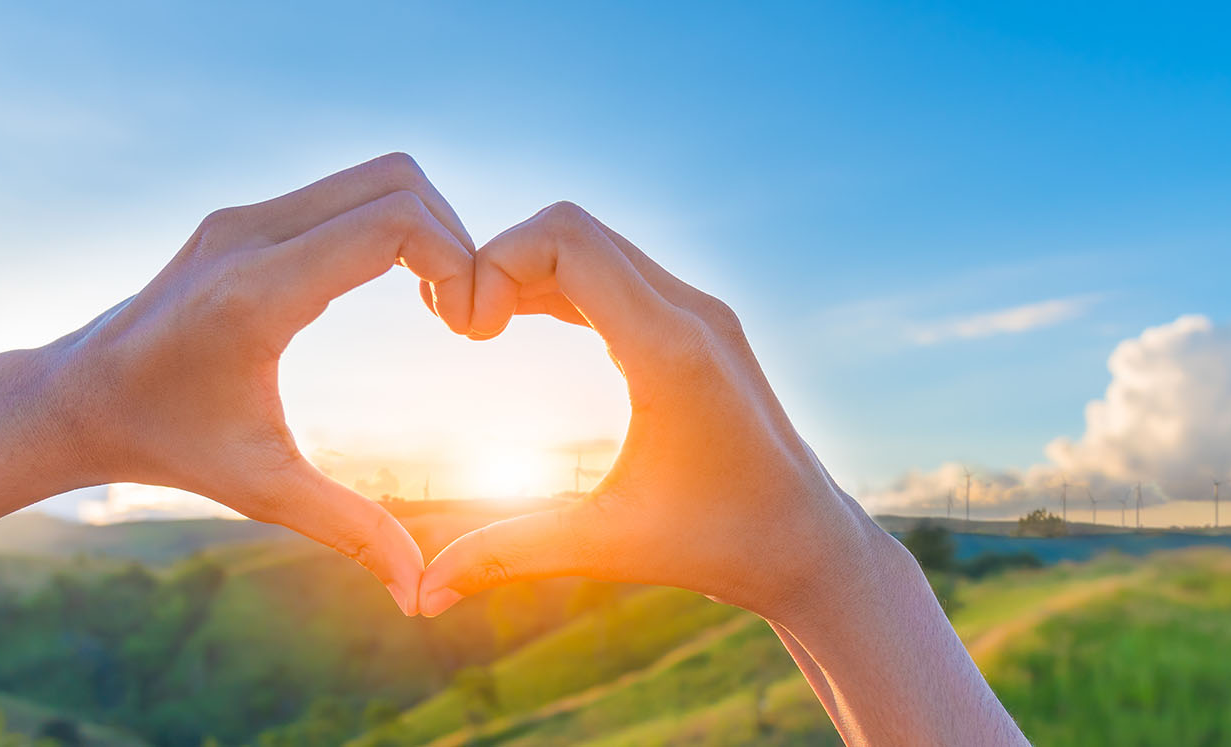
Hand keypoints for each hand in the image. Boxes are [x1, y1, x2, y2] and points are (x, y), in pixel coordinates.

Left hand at [39, 153, 474, 614]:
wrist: (77, 399)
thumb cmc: (169, 447)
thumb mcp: (265, 491)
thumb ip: (351, 532)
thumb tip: (419, 595)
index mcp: (259, 295)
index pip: (393, 223)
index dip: (456, 260)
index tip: (465, 326)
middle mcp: (250, 237)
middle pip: (397, 181)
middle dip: (454, 237)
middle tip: (461, 311)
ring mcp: (244, 218)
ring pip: (376, 177)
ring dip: (425, 228)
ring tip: (437, 300)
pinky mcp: (242, 218)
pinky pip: (344, 193)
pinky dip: (390, 226)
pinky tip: (399, 286)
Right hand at [415, 201, 896, 620]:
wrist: (808, 545)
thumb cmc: (719, 548)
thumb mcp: (606, 547)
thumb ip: (509, 556)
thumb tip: (422, 595)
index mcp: (670, 350)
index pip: (568, 240)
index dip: (494, 263)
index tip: (465, 334)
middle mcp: (691, 313)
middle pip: (572, 228)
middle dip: (499, 262)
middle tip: (462, 332)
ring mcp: (700, 312)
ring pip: (594, 245)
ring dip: (528, 271)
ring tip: (479, 329)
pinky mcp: (699, 325)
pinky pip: (615, 273)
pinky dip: (560, 285)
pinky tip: (517, 325)